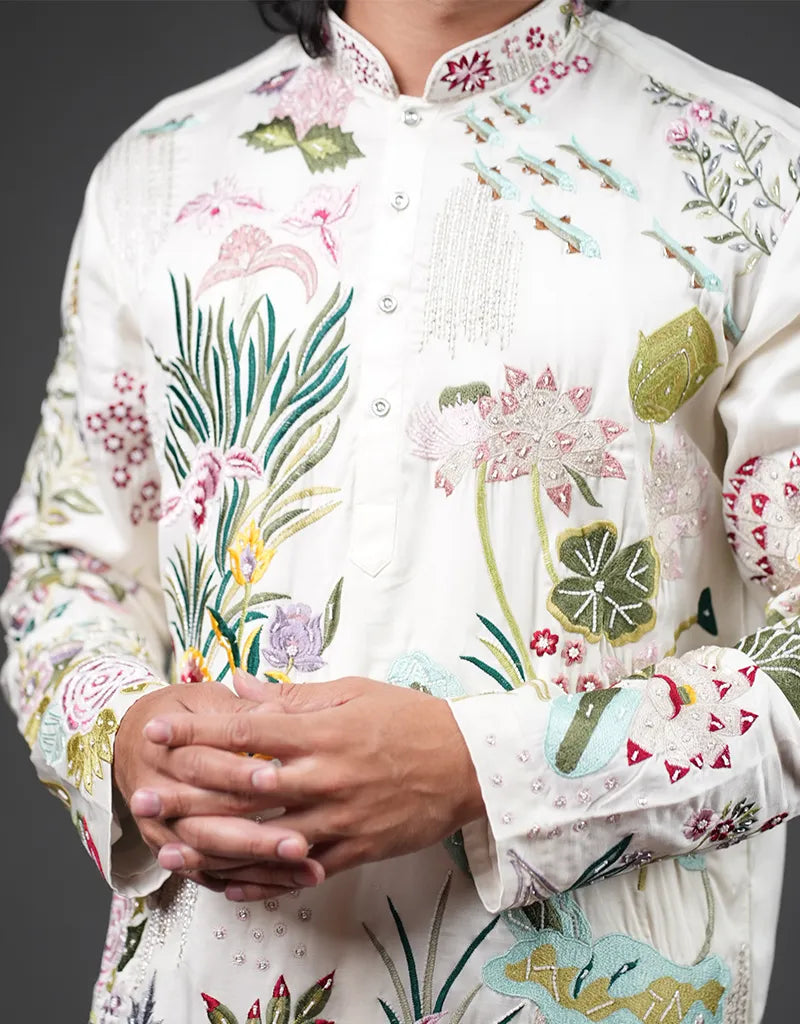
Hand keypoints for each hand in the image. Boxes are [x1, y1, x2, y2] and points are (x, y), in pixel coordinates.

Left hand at [143, 672, 484, 900]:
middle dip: (189, 791)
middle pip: (244, 789)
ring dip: (212, 845)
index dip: (198, 732)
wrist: (469, 764)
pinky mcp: (355, 850)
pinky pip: (299, 872)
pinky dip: (261, 881)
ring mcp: (339, 819)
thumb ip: (294, 696)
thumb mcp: (355, 692)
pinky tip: (227, 885)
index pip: (247, 731)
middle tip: (144, 793)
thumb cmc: (411, 719)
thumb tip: (240, 685)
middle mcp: (324, 777)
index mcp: (323, 732)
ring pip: (264, 839)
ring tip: (169, 848)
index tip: (161, 731)